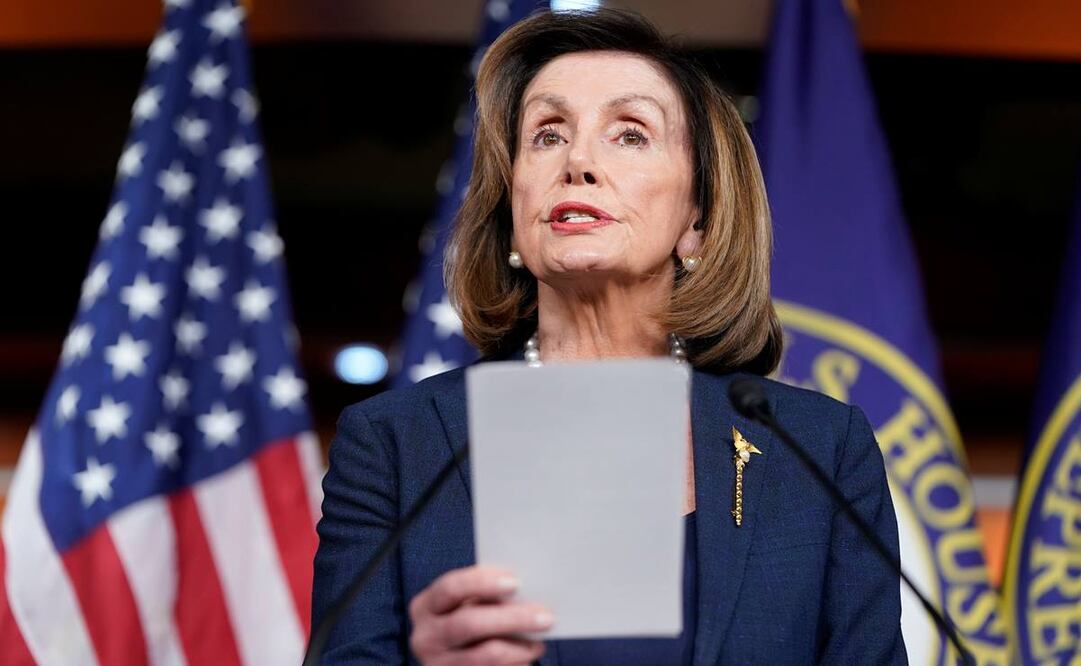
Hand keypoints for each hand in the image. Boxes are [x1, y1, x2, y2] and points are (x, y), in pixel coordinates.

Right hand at [409, 566, 553, 664]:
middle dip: (512, 618)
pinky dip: (514, 665)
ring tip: (539, 644)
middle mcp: (425, 637)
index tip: (516, 582)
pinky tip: (526, 660)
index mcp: (425, 607)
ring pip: (484, 655)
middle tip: (546, 617)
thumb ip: (484, 598)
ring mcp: (437, 664)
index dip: (482, 583)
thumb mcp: (464, 606)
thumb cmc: (466, 622)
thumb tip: (526, 593)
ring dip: (519, 648)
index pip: (451, 588)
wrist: (451, 660)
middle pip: (469, 623)